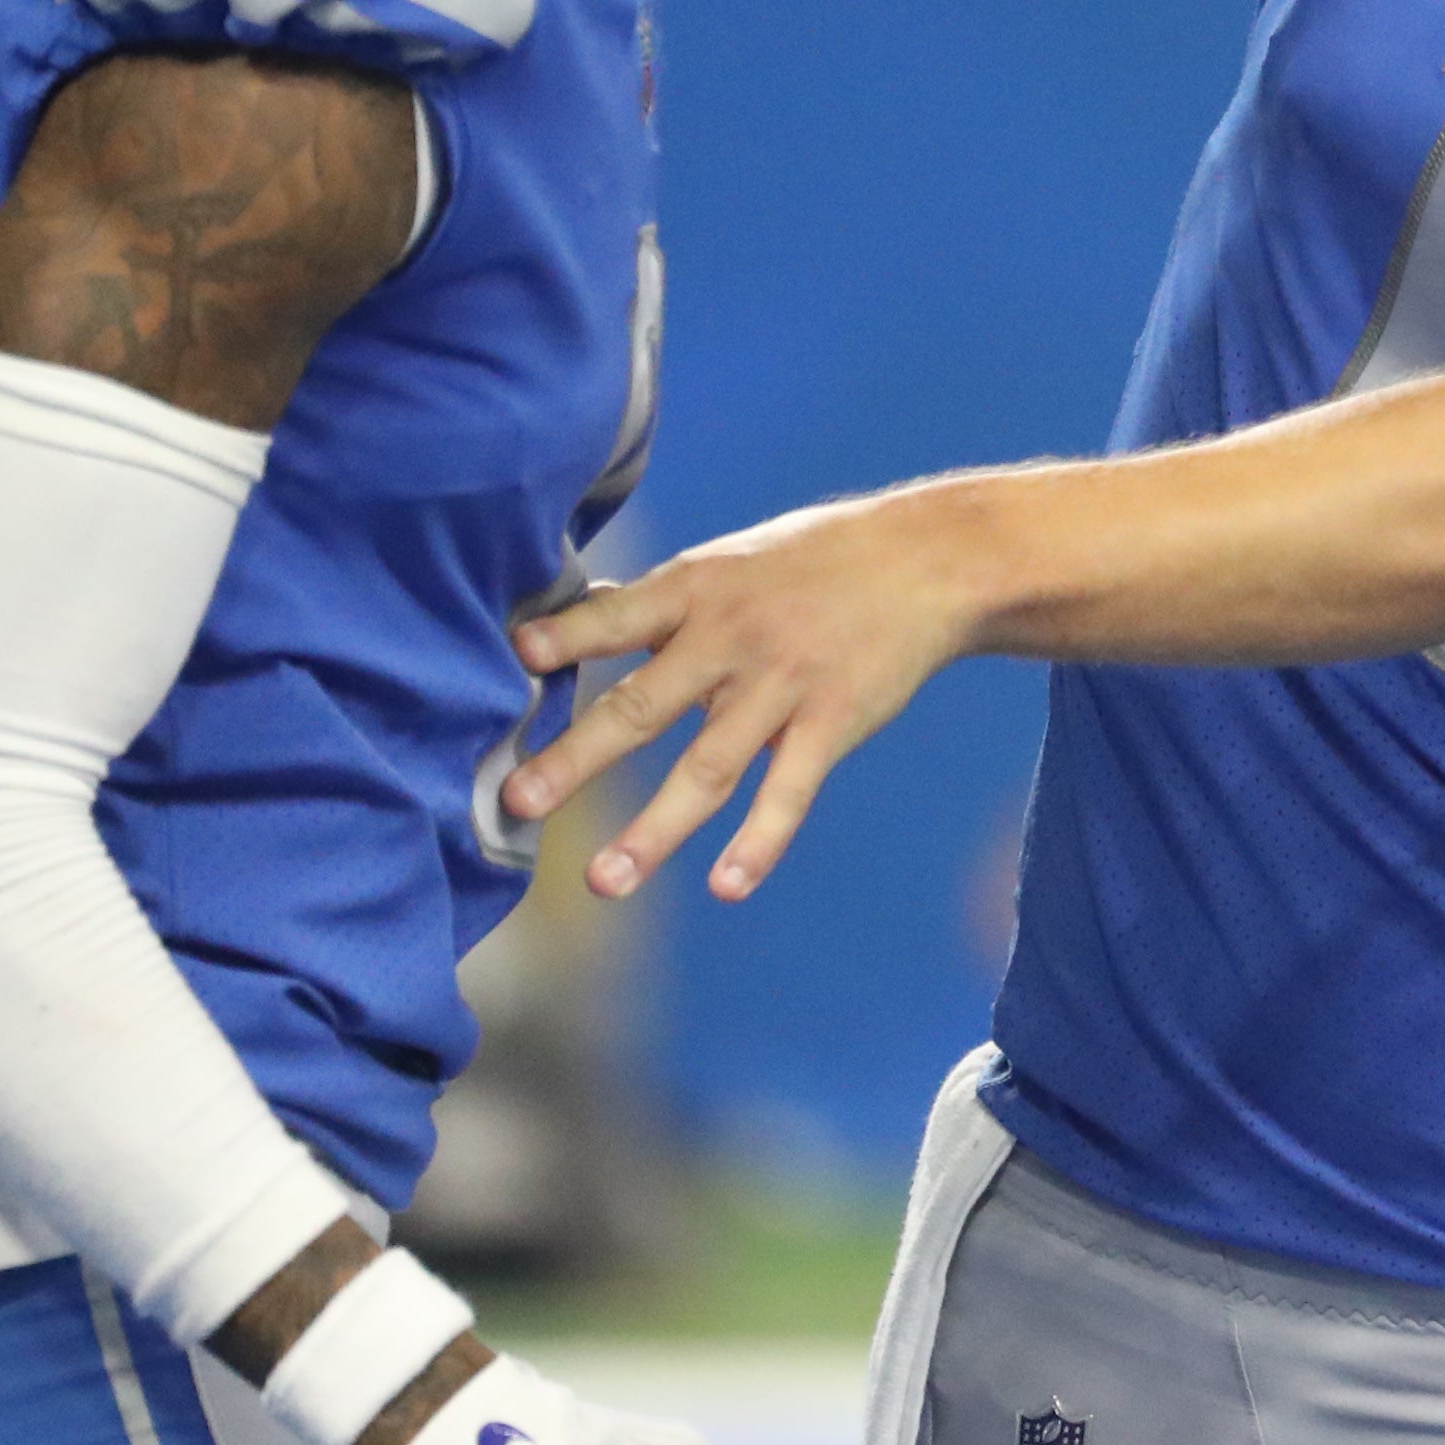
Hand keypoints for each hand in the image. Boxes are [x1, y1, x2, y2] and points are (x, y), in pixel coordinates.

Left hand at [503, 495, 984, 900]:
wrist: (930, 559)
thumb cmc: (818, 557)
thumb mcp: (733, 559)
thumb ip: (663, 598)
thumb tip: (582, 611)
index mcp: (698, 589)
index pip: (618, 616)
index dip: (568, 636)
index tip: (515, 658)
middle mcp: (732, 638)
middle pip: (642, 706)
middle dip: (576, 758)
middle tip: (517, 803)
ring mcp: (783, 684)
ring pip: (707, 768)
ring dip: (653, 831)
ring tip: (602, 881)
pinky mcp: (832, 722)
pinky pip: (789, 791)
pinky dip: (760, 841)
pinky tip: (727, 886)